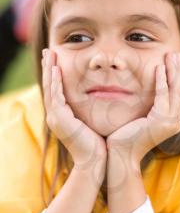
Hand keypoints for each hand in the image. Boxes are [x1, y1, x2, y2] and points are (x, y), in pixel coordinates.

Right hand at [41, 49, 106, 171]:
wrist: (95, 161)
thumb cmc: (97, 144)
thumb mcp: (90, 122)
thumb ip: (89, 110)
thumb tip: (99, 99)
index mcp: (62, 116)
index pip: (55, 90)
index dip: (54, 74)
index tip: (55, 60)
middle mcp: (55, 115)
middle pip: (49, 86)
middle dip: (48, 68)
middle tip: (48, 51)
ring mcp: (56, 118)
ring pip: (50, 89)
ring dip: (49, 70)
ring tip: (49, 55)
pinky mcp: (60, 119)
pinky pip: (56, 96)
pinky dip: (56, 82)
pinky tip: (57, 70)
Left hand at [106, 52, 179, 166]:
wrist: (120, 155)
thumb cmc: (124, 138)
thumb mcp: (139, 119)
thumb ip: (146, 107)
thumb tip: (141, 92)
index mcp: (170, 121)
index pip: (177, 95)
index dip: (176, 77)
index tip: (173, 62)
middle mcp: (174, 122)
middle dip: (178, 71)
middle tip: (176, 54)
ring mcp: (170, 122)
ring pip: (175, 91)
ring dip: (173, 71)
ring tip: (172, 56)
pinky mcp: (161, 121)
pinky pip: (163, 96)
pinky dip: (162, 81)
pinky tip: (159, 68)